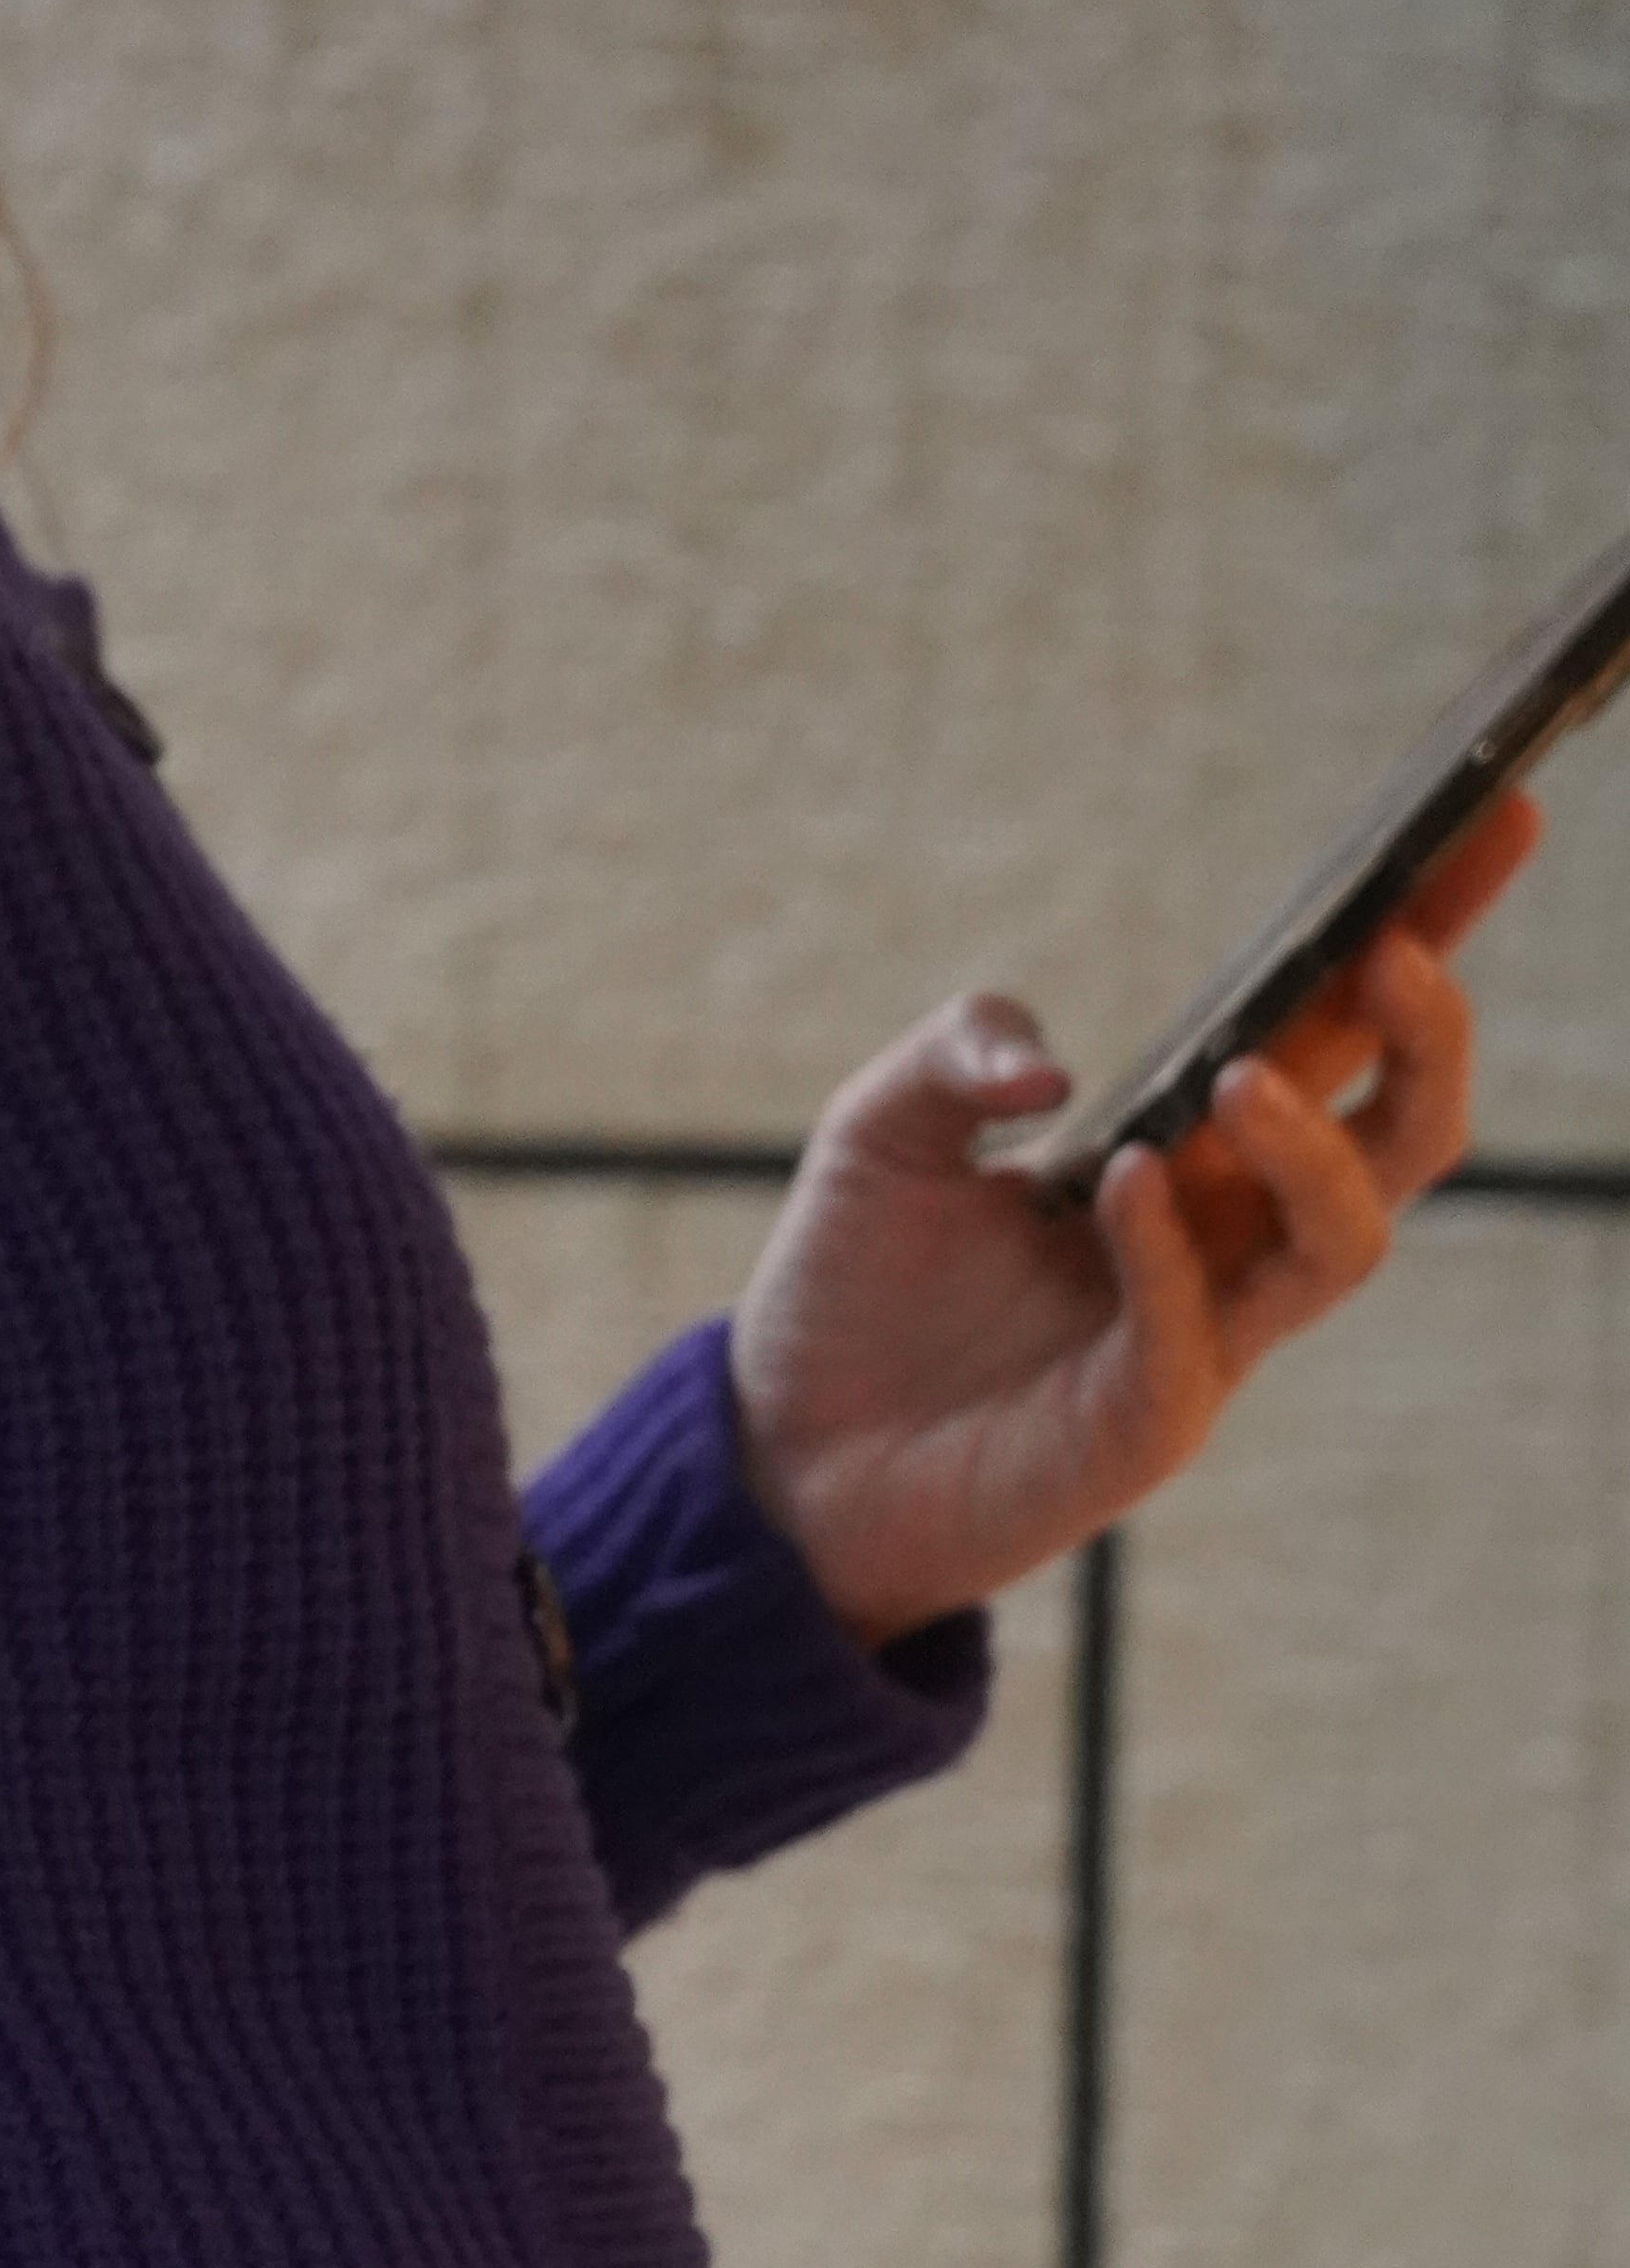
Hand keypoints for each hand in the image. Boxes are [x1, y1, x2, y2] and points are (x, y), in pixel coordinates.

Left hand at [727, 790, 1532, 1644]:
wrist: (779, 1452)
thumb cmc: (852, 1289)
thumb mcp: (881, 1126)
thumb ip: (956, 1052)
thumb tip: (1053, 1068)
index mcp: (1186, 1150)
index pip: (1332, 1034)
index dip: (1417, 932)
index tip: (1489, 815)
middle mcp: (1221, 1238)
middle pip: (1399, 1138)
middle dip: (1428, 1040)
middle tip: (1400, 954)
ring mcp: (1199, 1338)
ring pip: (1343, 1242)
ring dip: (1311, 1149)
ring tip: (1241, 1076)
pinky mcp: (1142, 1426)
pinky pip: (1196, 1334)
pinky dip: (1168, 1248)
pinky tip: (1124, 1178)